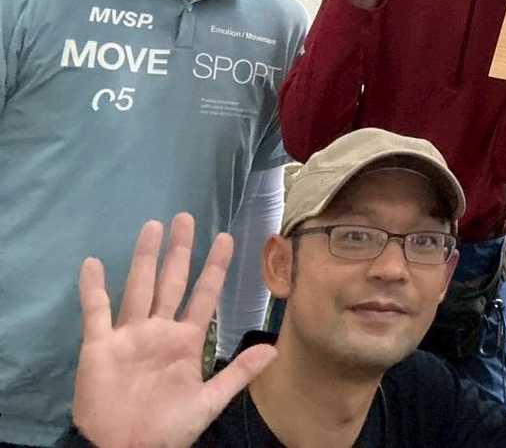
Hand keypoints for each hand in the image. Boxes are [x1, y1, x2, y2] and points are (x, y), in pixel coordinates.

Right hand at [72, 214, 276, 447]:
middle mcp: (159, 330)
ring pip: (138, 287)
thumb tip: (274, 349)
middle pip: (171, 282)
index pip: (204, 294)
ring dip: (144, 258)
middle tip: (186, 217)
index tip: (226, 237)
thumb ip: (238, 373)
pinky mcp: (99, 347)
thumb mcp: (209, 402)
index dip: (215, 267)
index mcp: (186, 340)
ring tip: (152, 226)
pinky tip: (93, 263)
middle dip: (179, 250)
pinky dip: (93, 288)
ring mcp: (129, 336)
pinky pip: (96, 312)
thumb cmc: (168, 429)